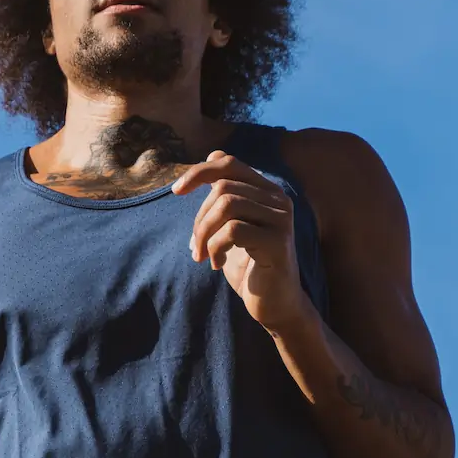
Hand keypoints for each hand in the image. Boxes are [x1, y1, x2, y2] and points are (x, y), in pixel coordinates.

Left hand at [172, 150, 314, 335]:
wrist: (275, 304)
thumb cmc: (250, 266)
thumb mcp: (233, 225)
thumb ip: (226, 194)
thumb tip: (214, 153)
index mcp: (268, 192)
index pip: (230, 163)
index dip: (199, 171)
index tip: (176, 191)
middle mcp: (279, 200)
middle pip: (223, 187)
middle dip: (199, 217)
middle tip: (193, 246)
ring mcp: (281, 220)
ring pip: (226, 205)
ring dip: (203, 233)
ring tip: (201, 255)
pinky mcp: (278, 243)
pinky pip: (233, 231)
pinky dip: (215, 247)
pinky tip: (217, 265)